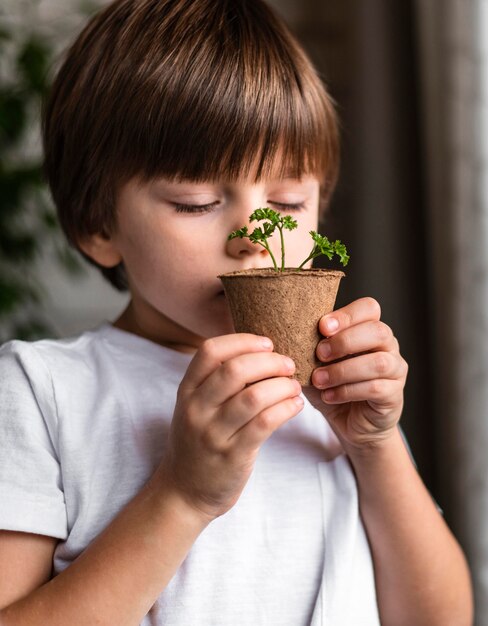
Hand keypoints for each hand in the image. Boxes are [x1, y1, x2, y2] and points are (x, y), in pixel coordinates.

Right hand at [157, 334, 302, 521]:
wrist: (184, 492)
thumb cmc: (198, 441)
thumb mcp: (195, 406)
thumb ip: (217, 381)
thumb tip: (260, 350)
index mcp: (187, 391)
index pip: (210, 351)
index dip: (243, 341)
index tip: (267, 343)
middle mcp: (196, 409)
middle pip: (235, 370)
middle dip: (269, 361)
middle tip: (288, 364)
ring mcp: (213, 434)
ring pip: (254, 397)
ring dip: (282, 386)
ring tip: (294, 386)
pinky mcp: (233, 456)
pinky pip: (265, 424)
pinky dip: (286, 408)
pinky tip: (295, 405)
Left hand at [305, 297, 407, 451]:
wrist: (350, 424)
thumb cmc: (333, 387)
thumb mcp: (316, 364)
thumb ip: (309, 347)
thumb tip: (286, 335)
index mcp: (369, 330)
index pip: (369, 307)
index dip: (347, 315)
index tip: (322, 327)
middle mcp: (388, 346)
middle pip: (378, 331)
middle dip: (345, 341)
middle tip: (319, 354)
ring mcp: (395, 370)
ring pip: (378, 362)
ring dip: (343, 370)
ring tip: (318, 379)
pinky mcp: (394, 395)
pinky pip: (375, 388)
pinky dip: (347, 391)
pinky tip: (329, 396)